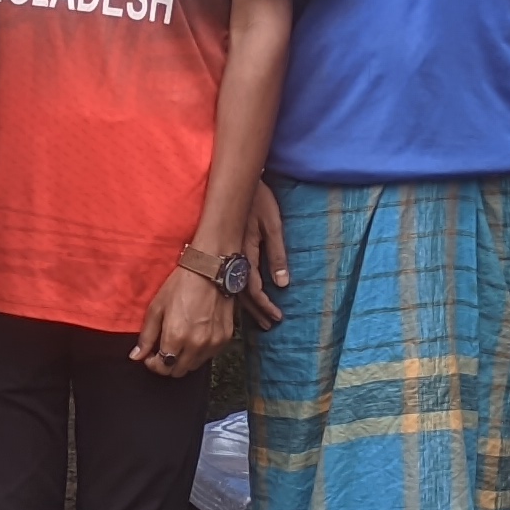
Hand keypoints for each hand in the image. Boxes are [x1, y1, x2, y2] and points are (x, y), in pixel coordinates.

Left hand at [133, 262, 236, 376]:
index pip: (163, 367)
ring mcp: (213, 343)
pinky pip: (209, 355)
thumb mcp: (156, 308)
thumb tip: (135, 357)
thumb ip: (146, 336)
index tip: (150, 356)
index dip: (153, 364)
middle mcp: (196, 344)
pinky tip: (194, 337)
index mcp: (176, 337)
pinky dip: (200, 352)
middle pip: (178, 371)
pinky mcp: (225, 338)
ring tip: (179, 342)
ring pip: (194, 366)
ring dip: (184, 360)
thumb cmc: (181, 285)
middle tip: (163, 350)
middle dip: (167, 364)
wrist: (210, 270)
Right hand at [241, 182, 289, 328]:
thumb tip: (282, 283)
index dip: (264, 305)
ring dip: (248, 305)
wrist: (237, 183)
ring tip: (258, 319)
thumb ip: (276, 254)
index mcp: (245, 253)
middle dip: (256, 311)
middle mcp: (234, 258)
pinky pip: (231, 277)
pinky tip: (243, 298)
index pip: (253, 288)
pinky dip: (239, 293)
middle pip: (242, 294)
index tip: (276, 318)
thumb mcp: (273, 226)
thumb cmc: (259, 201)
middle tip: (268, 326)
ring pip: (234, 288)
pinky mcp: (226, 250)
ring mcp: (227, 255)